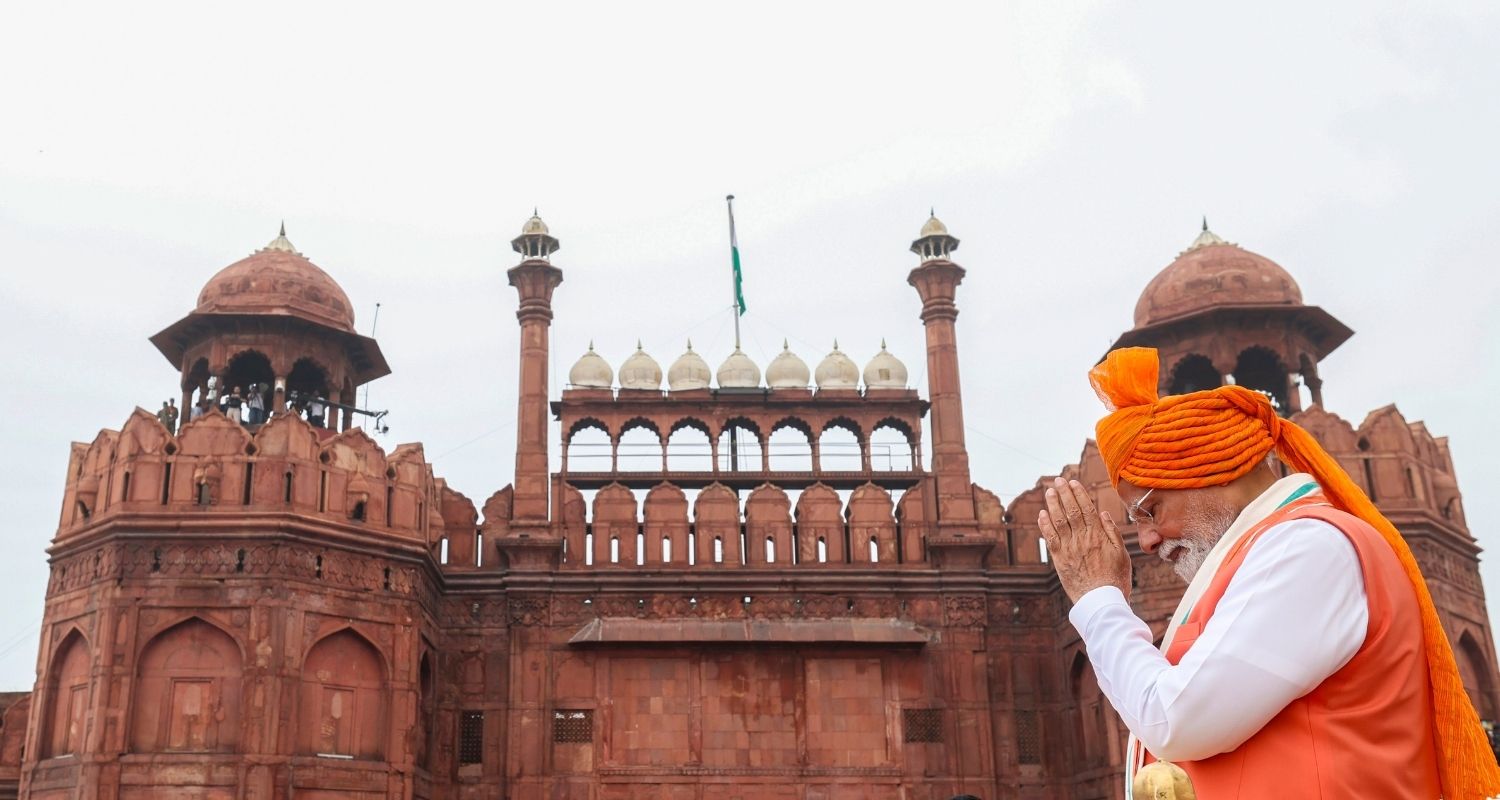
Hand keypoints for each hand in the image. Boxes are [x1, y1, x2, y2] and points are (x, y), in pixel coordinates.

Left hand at [1038, 477, 1131, 603]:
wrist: (1101, 601)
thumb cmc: (1115, 579)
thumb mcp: (1122, 554)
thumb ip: (1112, 532)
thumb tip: (1102, 512)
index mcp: (1098, 536)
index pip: (1086, 508)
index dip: (1078, 494)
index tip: (1073, 482)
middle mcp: (1082, 539)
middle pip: (1071, 511)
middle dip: (1064, 493)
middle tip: (1058, 480)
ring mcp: (1069, 549)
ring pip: (1058, 521)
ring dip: (1053, 504)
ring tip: (1049, 492)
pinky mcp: (1059, 559)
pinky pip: (1049, 538)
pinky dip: (1044, 525)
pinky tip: (1042, 514)